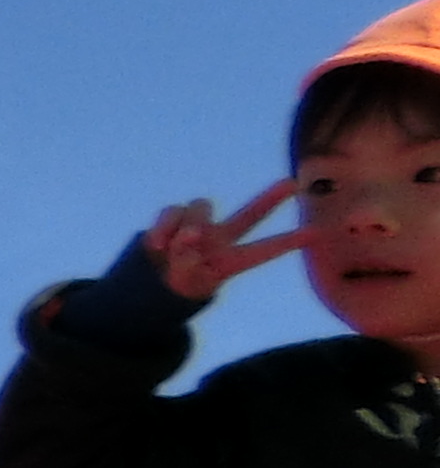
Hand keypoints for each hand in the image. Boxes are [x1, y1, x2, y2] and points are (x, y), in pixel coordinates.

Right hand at [141, 184, 299, 305]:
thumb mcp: (184, 282)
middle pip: (250, 215)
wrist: (150, 280)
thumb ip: (186, 259)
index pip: (263, 250)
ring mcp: (200, 225)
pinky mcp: (175, 216)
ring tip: (170, 248)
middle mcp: (221, 237)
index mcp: (231, 260)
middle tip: (292, 183)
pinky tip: (158, 244)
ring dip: (186, 226)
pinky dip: (163, 227)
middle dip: (271, 199)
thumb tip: (185, 234)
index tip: (316, 233)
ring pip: (200, 208)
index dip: (288, 242)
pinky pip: (172, 211)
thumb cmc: (176, 283)